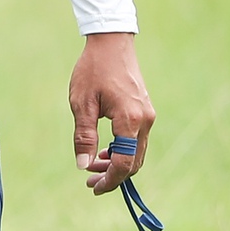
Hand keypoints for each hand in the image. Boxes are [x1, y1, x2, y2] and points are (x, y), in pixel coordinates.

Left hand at [71, 31, 154, 195]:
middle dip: (113, 175)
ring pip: (136, 152)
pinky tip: (104, 150)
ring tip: (93, 165)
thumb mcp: (81, 103)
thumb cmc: (92, 71)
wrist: (111, 43)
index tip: (93, 187)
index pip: (124, 163)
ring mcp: (148, 116)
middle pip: (133, 162)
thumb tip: (83, 165)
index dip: (110, 180)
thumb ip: (84, 136)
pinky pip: (137, 140)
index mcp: (130, 121)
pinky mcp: (145, 111)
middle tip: (89, 180)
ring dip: (117, 163)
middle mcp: (145, 121)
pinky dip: (123, 150)